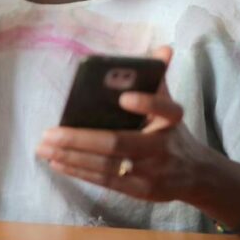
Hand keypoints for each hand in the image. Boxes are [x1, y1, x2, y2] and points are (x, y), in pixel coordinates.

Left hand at [35, 46, 213, 202]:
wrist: (195, 174)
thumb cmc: (172, 132)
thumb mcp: (171, 106)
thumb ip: (158, 79)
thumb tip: (163, 49)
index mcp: (172, 120)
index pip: (164, 109)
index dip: (145, 103)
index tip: (124, 97)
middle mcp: (162, 147)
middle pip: (117, 142)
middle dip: (79, 138)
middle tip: (49, 133)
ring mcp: (151, 172)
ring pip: (105, 164)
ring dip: (71, 156)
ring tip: (44, 147)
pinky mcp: (140, 190)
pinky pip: (105, 180)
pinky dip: (79, 171)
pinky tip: (57, 162)